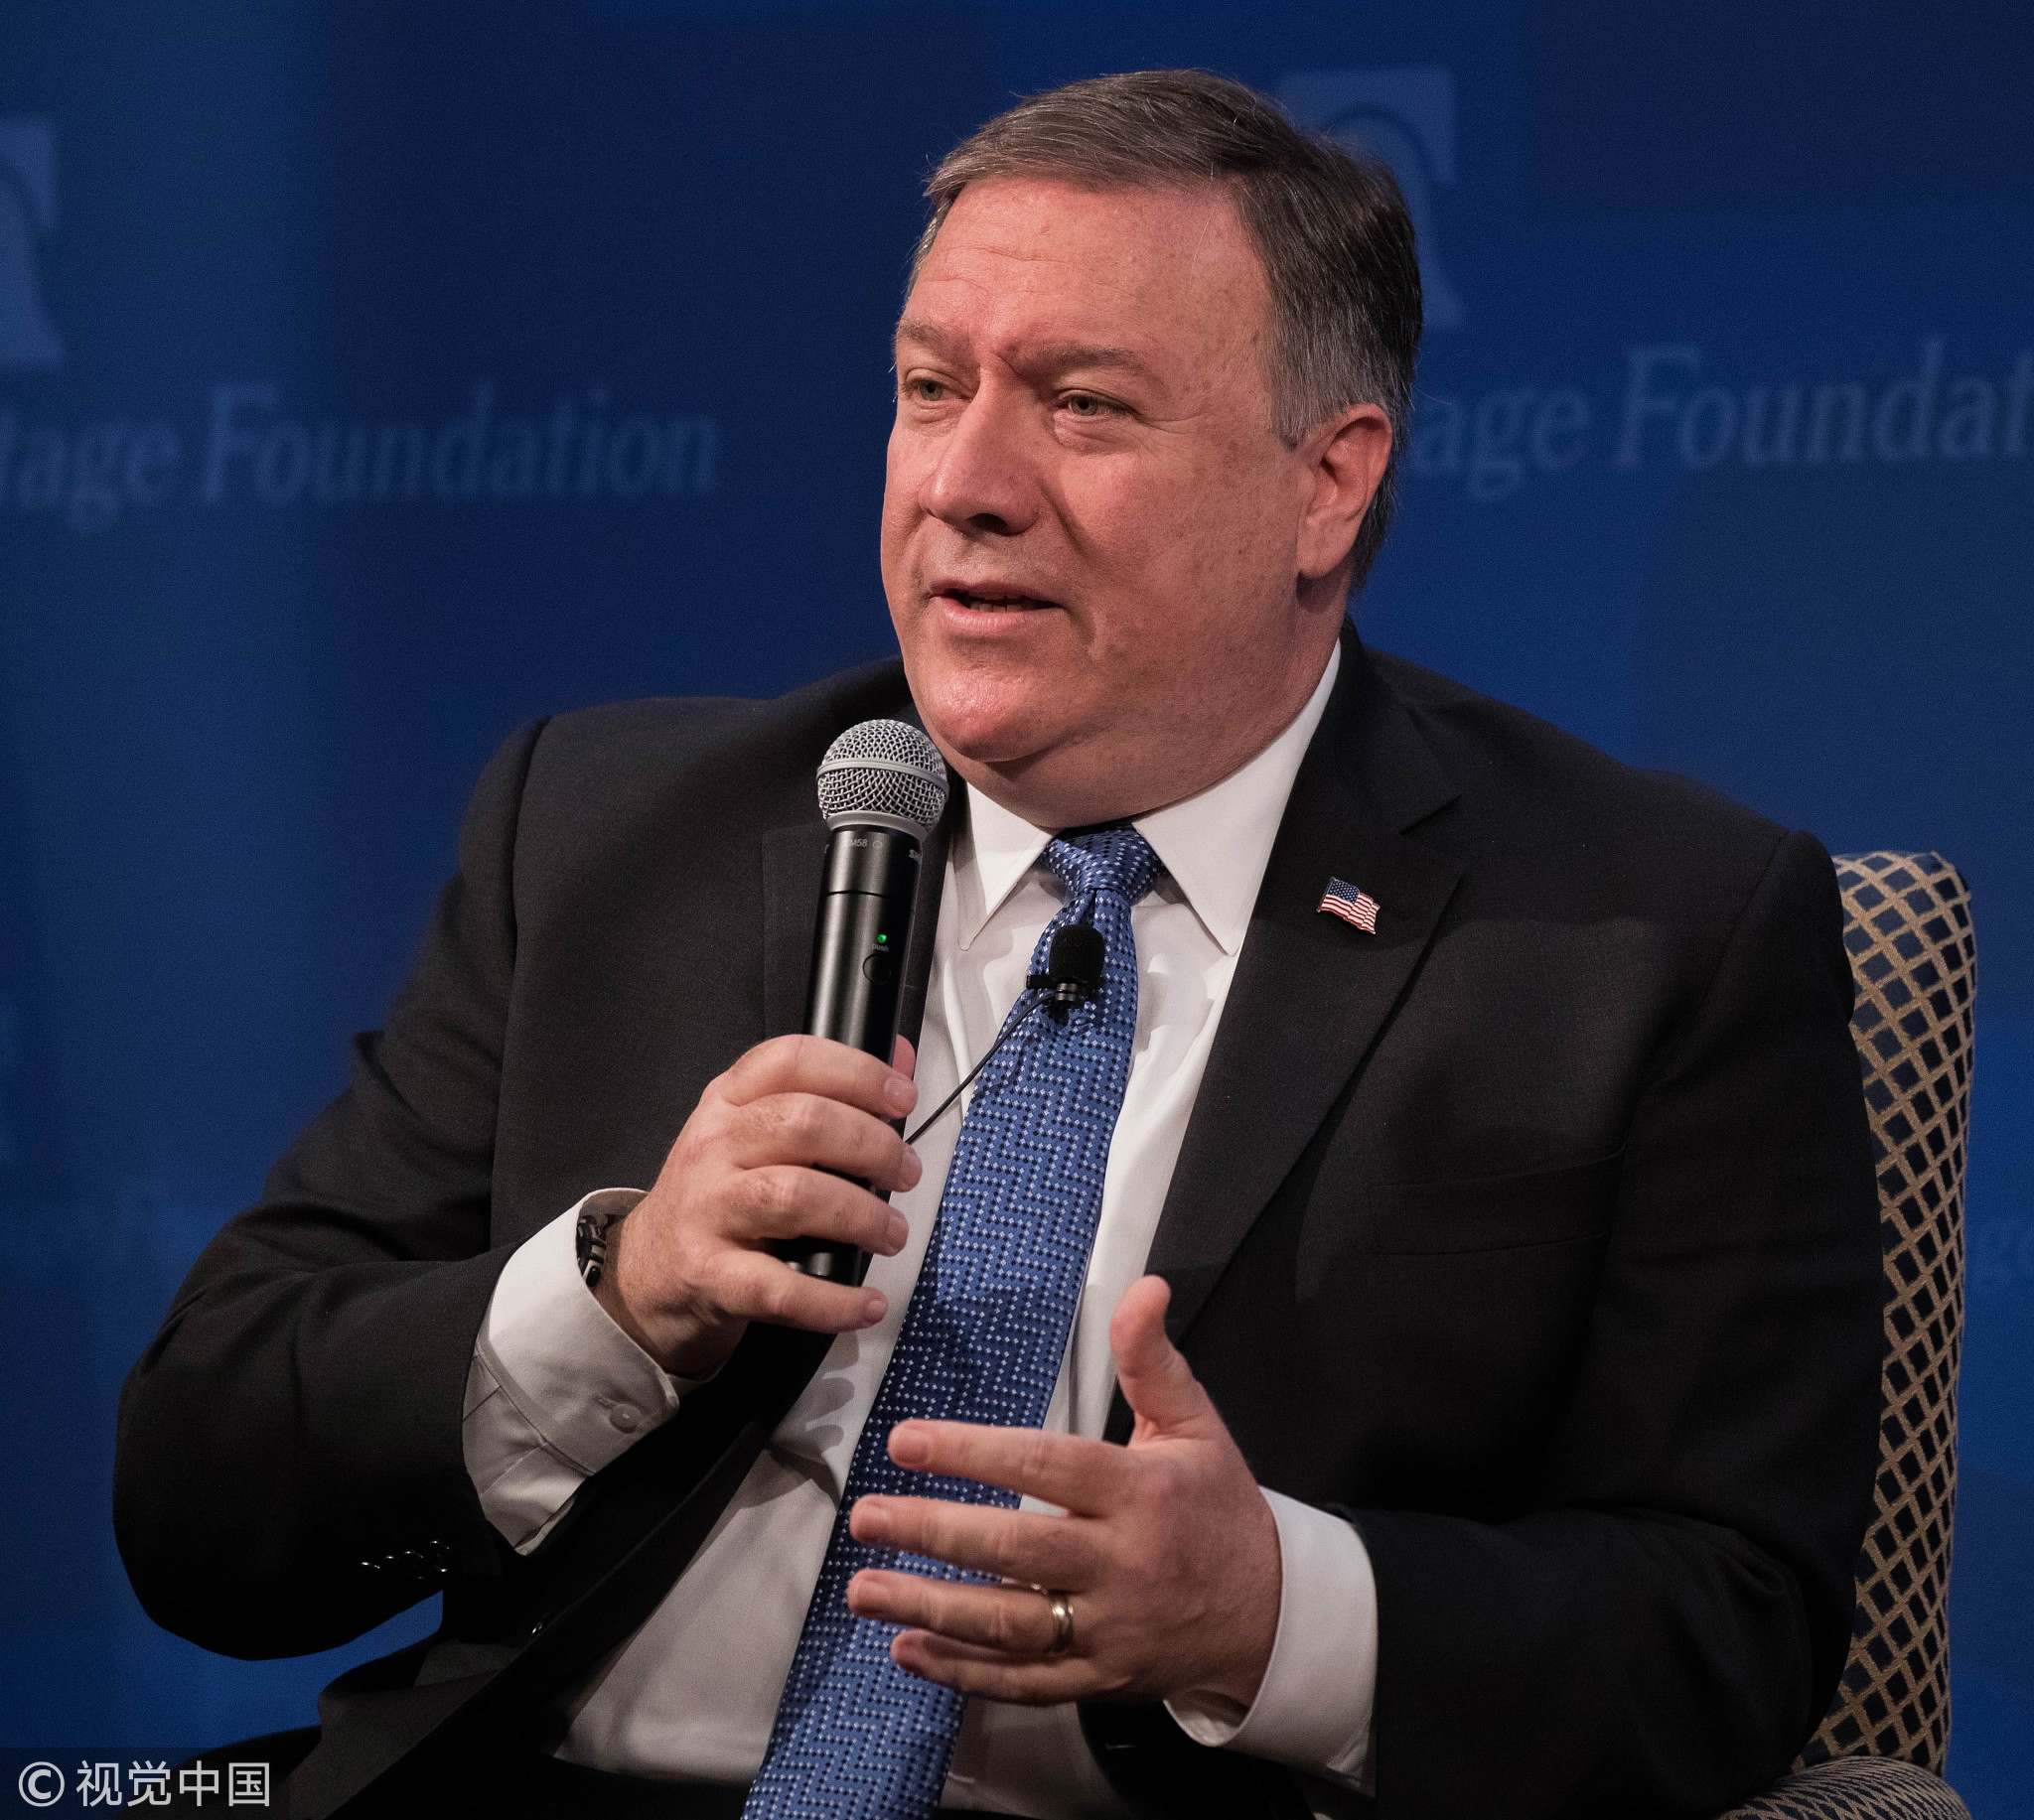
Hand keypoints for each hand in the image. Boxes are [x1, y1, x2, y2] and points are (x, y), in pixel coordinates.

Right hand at [596, 1034, 920, 1376]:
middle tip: (906, 1173)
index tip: (901, 1097)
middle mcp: (714, 1146)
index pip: (791, 1061)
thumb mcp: (756, 1131)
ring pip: (794, 1196)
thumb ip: (826, 1095)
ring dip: (861, 1216)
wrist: (648, 1270)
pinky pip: (779, 1286)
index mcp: (729, 1101)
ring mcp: (707, 1209)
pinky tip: (866, 1304)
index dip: (856, 1072)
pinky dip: (832, 1300)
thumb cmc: (719, 1194)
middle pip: (803, 1124)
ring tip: (891, 1234)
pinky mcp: (710, 1274)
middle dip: (873, 1147)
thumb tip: (900, 1058)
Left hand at [843, 1275, 1281, 1708]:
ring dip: (930, 1608)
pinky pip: (1022, 1682)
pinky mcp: (1099, 1680)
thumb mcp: (1195, 1425)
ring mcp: (1109, 1631)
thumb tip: (1144, 1287)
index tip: (907, 1441)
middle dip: (933, 1533)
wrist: (1271, 1614)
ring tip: (861, 1588)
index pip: (1046, 1467)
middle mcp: (1122, 1565)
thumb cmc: (1218, 1508)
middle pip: (1015, 1550)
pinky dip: (962, 1671)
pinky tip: (908, 1648)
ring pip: (1008, 1625)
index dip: (973, 1454)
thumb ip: (1154, 1359)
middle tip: (864, 1516)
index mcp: (1141, 1493)